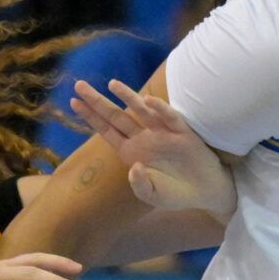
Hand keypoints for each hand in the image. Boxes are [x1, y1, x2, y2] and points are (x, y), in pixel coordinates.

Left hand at [69, 80, 234, 213]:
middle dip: (97, 101)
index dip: (90, 116)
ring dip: (127, 97)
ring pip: (141, 111)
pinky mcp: (182, 133)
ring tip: (111, 84)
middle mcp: (144, 138)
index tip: (73, 102)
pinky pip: (169, 117)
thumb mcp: (152, 195)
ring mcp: (162, 133)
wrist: (205, 192)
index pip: (107, 130)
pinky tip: (147, 100)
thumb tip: (135, 166)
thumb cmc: (175, 194)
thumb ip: (140, 185)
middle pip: (116, 116)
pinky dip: (159, 108)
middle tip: (78, 84)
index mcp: (132, 152)